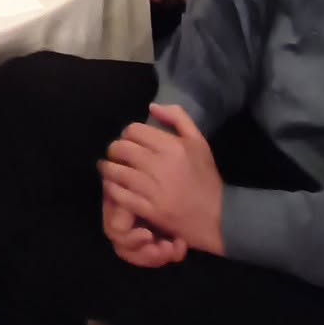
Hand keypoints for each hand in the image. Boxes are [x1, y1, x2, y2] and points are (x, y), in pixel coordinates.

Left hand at [99, 103, 225, 255]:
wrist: (215, 218)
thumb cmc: (205, 178)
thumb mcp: (199, 142)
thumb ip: (178, 118)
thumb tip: (152, 106)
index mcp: (173, 147)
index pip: (134, 130)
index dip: (128, 133)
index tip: (130, 140)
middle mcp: (160, 165)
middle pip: (121, 148)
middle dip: (115, 149)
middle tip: (117, 154)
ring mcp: (153, 189)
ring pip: (116, 171)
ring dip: (108, 168)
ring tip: (108, 168)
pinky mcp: (148, 209)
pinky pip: (119, 194)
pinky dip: (111, 187)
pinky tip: (112, 185)